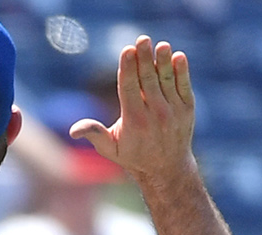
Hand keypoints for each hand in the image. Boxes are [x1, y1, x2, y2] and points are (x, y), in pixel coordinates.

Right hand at [71, 36, 196, 185]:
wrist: (167, 167)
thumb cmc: (132, 155)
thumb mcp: (110, 149)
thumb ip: (94, 134)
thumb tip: (73, 130)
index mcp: (134, 121)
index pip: (129, 88)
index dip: (128, 68)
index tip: (127, 51)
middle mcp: (155, 114)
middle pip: (147, 80)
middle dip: (144, 58)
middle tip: (142, 40)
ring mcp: (173, 111)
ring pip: (166, 80)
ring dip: (163, 61)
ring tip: (160, 45)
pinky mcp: (187, 108)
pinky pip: (184, 86)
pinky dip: (181, 71)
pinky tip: (178, 56)